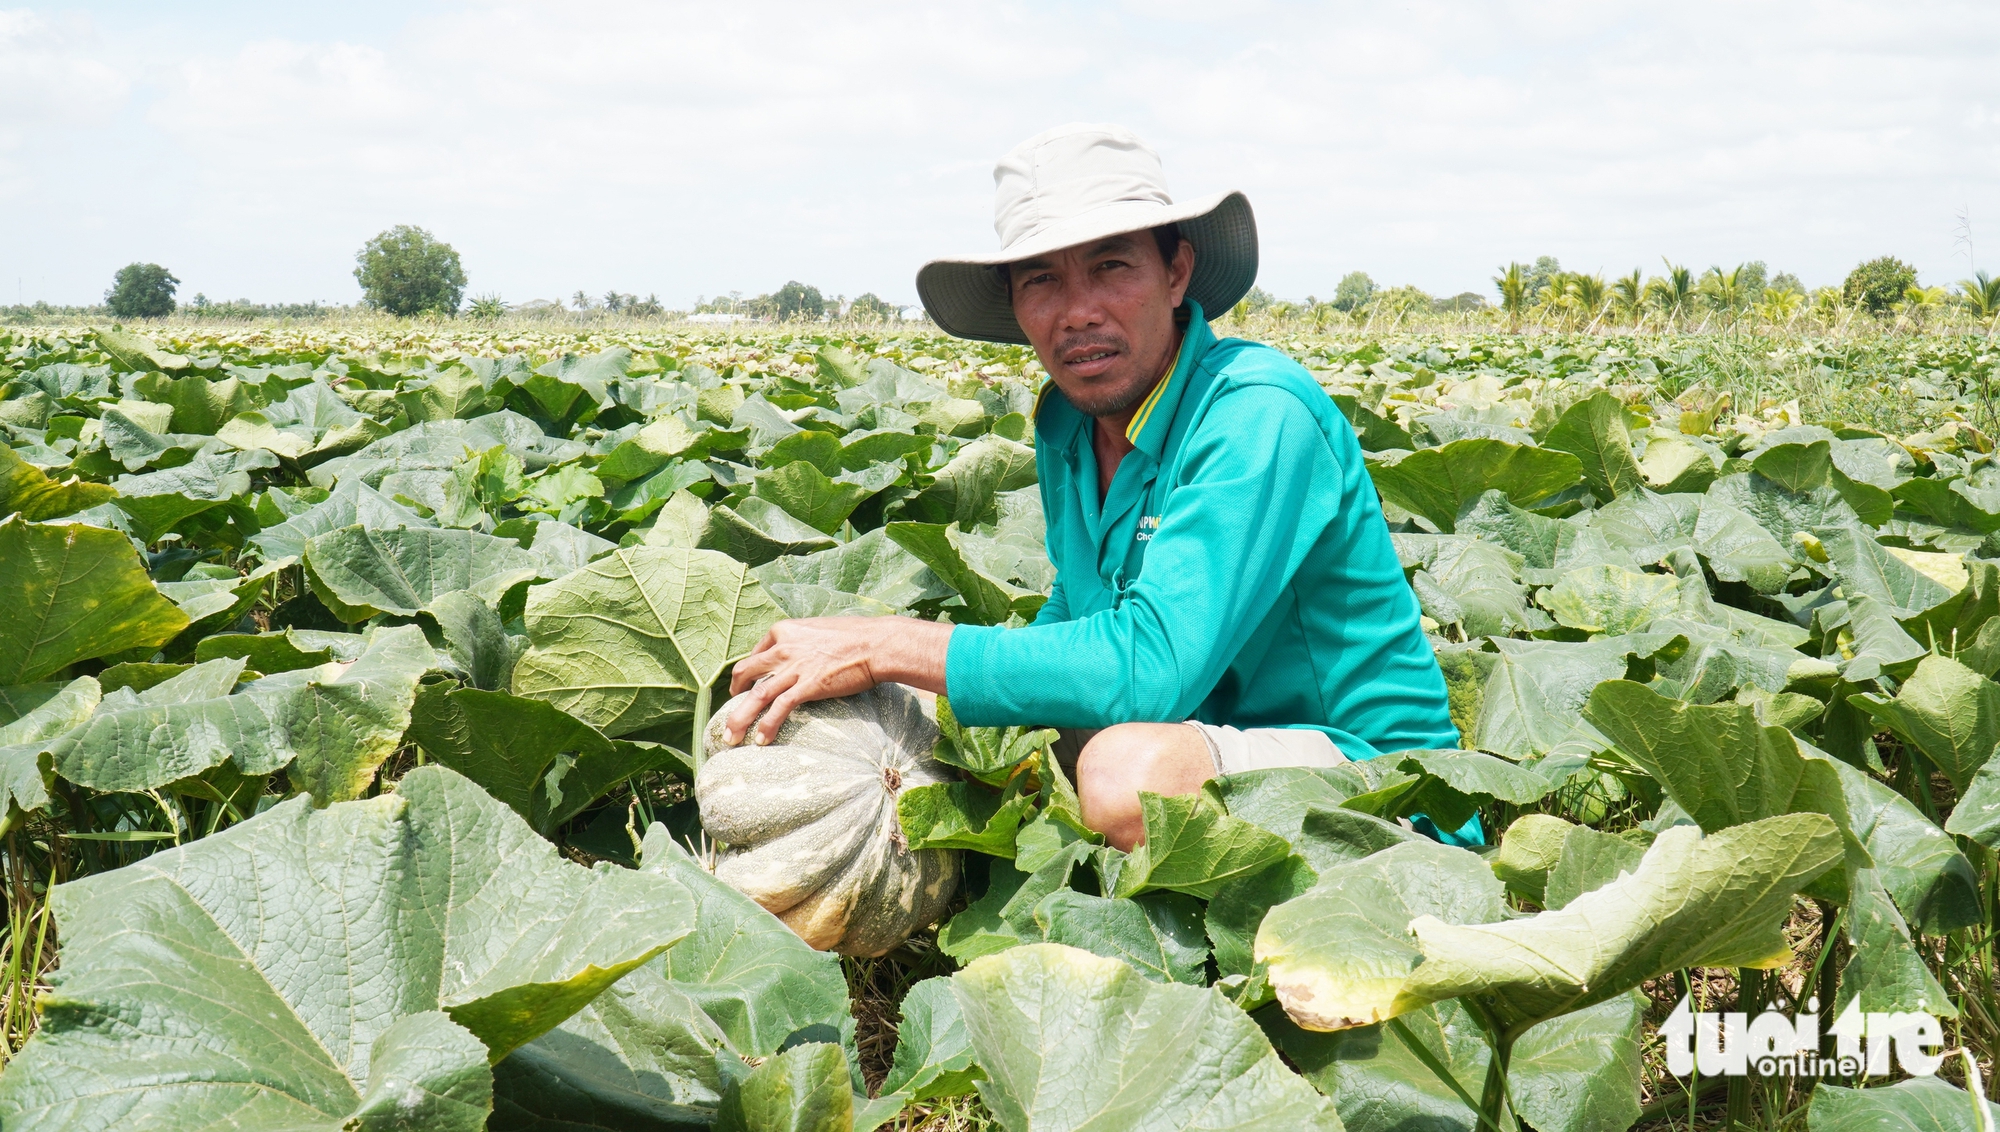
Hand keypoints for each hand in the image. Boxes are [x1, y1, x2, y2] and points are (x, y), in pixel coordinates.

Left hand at [719, 617, 952, 745]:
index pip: (755, 653)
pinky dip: (767, 726)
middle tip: (729, 714)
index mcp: (785, 631)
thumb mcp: (822, 630)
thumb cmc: (857, 635)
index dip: (747, 673)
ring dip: (739, 719)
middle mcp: (783, 649)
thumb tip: (805, 653)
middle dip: (734, 696)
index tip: (745, 686)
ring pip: (755, 696)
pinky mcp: (807, 686)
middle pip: (745, 673)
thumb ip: (805, 641)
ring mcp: (793, 668)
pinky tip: (761, 740)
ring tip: (730, 738)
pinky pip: (779, 709)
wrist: (876, 644)